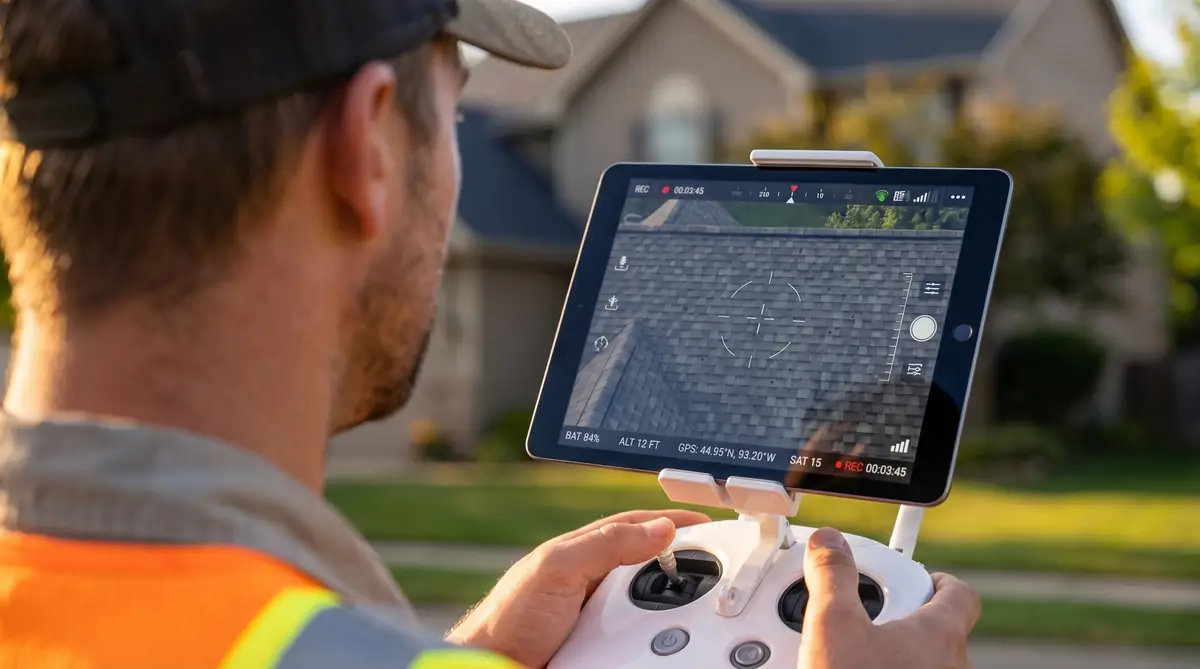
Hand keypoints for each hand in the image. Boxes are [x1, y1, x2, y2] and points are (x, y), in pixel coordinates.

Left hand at [445, 509, 709, 667]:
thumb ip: (606, 545)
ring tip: (695, 618)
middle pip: (651, 571)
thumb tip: (659, 529)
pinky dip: (657, 646)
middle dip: (682, 570)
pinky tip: (670, 650)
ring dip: (672, 614)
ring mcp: (598, 620)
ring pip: (650, 612)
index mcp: (583, 553)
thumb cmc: (508, 617)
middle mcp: (593, 584)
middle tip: (717, 574)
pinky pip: (641, 647)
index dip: (672, 522)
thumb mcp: (556, 568)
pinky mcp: (602, 653)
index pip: (637, 527)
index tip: (707, 524)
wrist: (491, 668)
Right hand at [800, 527, 980, 668]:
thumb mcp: (833, 627)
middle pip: (933, 625)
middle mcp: (949, 665)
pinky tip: (851, 668)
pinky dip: (884, 665)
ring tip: (849, 649)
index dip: (937, 579)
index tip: (912, 575)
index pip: (959, 594)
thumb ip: (832, 576)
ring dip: (888, 645)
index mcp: (940, 635)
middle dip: (898, 613)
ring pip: (920, 656)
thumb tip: (829, 541)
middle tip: (863, 615)